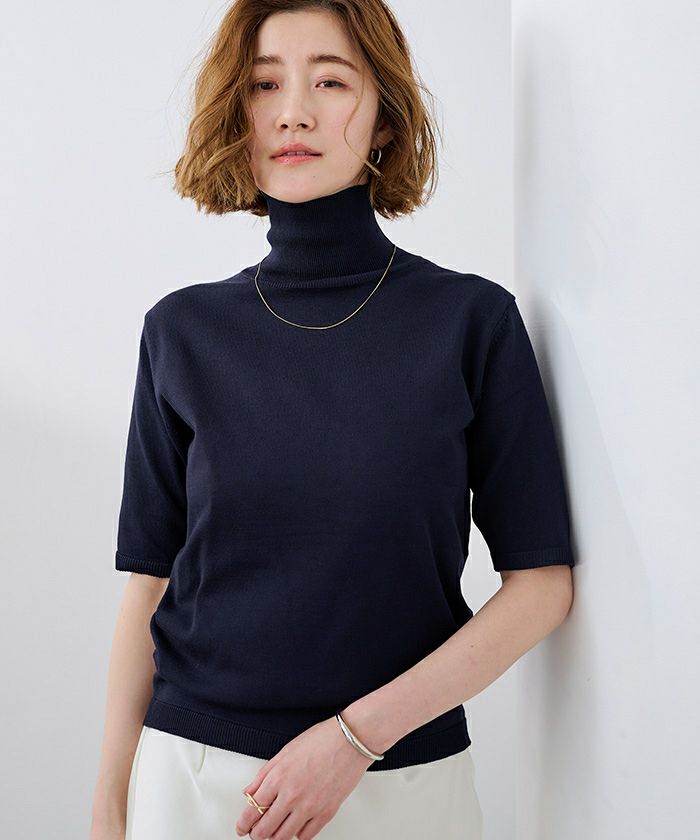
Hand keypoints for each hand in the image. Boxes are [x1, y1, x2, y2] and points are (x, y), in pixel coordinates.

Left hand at [234, 715, 374, 839]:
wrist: (350, 741)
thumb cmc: (321, 740)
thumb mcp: (285, 752)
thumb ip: (264, 775)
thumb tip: (250, 792)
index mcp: (278, 778)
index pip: (252, 810)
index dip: (243, 823)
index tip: (241, 827)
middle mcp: (292, 795)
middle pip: (265, 829)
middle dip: (256, 833)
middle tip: (255, 831)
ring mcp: (309, 807)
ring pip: (283, 837)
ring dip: (275, 836)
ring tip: (274, 831)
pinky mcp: (326, 813)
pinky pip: (305, 836)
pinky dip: (297, 834)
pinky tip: (296, 826)